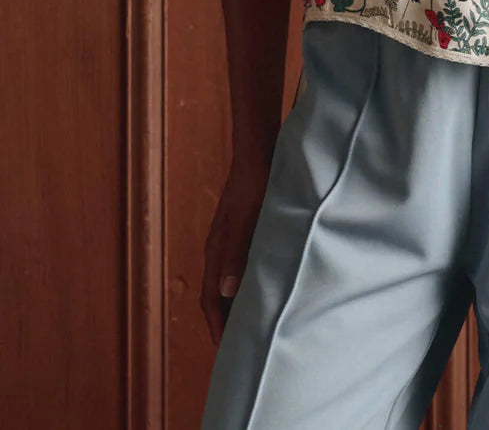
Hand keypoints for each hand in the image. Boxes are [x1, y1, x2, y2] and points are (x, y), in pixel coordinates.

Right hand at [200, 156, 271, 346]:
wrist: (258, 150)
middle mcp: (219, 248)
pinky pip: (239, 266)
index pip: (212, 299)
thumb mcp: (248, 218)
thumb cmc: (256, 182)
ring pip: (228, 281)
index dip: (218, 326)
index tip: (227, 352)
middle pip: (218, 295)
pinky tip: (262, 287)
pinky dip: (245, 284)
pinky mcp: (243, 230)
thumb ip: (237, 252)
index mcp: (217, 250)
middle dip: (225, 322)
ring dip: (235, 304)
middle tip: (239, 348)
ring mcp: (230, 239)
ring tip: (251, 325)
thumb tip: (226, 291)